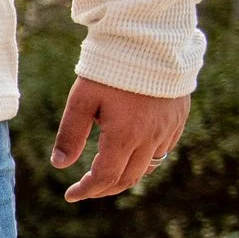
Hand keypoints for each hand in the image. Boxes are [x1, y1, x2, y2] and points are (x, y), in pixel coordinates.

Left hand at [52, 75, 189, 201]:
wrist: (152, 42)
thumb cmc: (110, 69)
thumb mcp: (82, 100)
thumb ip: (70, 134)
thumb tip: (60, 165)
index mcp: (125, 135)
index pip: (105, 177)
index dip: (87, 190)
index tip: (70, 195)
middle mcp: (151, 137)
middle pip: (128, 178)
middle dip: (104, 189)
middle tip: (85, 189)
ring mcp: (168, 129)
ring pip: (148, 167)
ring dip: (126, 176)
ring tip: (105, 175)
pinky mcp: (178, 119)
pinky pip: (163, 150)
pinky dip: (145, 160)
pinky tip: (130, 155)